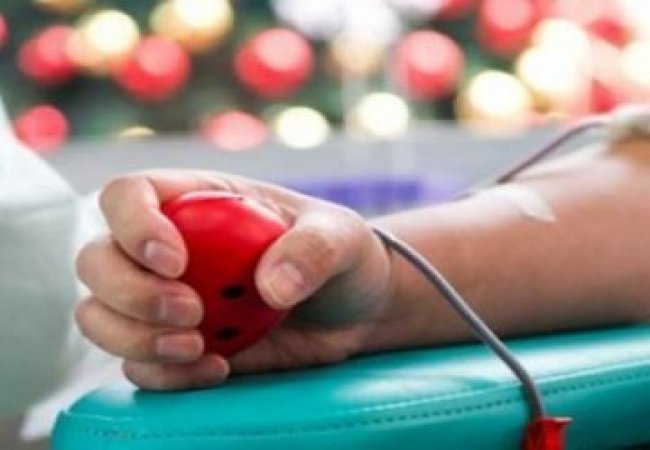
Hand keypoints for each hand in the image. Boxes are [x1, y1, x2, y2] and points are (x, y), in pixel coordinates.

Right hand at [75, 170, 395, 389]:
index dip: (133, 225)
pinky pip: (137, 365)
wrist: (355, 311)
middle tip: (192, 311)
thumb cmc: (343, 256)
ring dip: (132, 338)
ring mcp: (167, 300)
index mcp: (200, 203)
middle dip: (130, 292)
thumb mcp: (342, 238)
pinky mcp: (178, 347)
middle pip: (97, 259)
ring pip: (100, 314)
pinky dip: (163, 374)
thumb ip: (313, 250)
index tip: (176, 262)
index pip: (129, 194)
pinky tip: (218, 368)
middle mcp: (170, 248)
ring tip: (197, 346)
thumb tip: (271, 287)